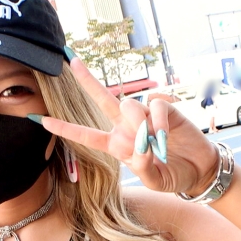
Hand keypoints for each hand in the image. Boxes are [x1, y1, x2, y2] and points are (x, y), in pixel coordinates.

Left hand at [37, 56, 218, 195]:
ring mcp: (144, 116)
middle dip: (86, 79)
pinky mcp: (164, 109)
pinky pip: (154, 107)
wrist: (199, 170)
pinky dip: (158, 122)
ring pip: (129, 105)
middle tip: (71, 59)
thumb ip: (143, 167)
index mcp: (116, 146)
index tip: (41, 119)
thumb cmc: (173, 176)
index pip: (86, 135)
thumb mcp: (154, 181)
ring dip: (139, 125)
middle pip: (102, 99)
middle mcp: (126, 127)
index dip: (64, 128)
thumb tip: (140, 148)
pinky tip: (166, 136)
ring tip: (156, 143)